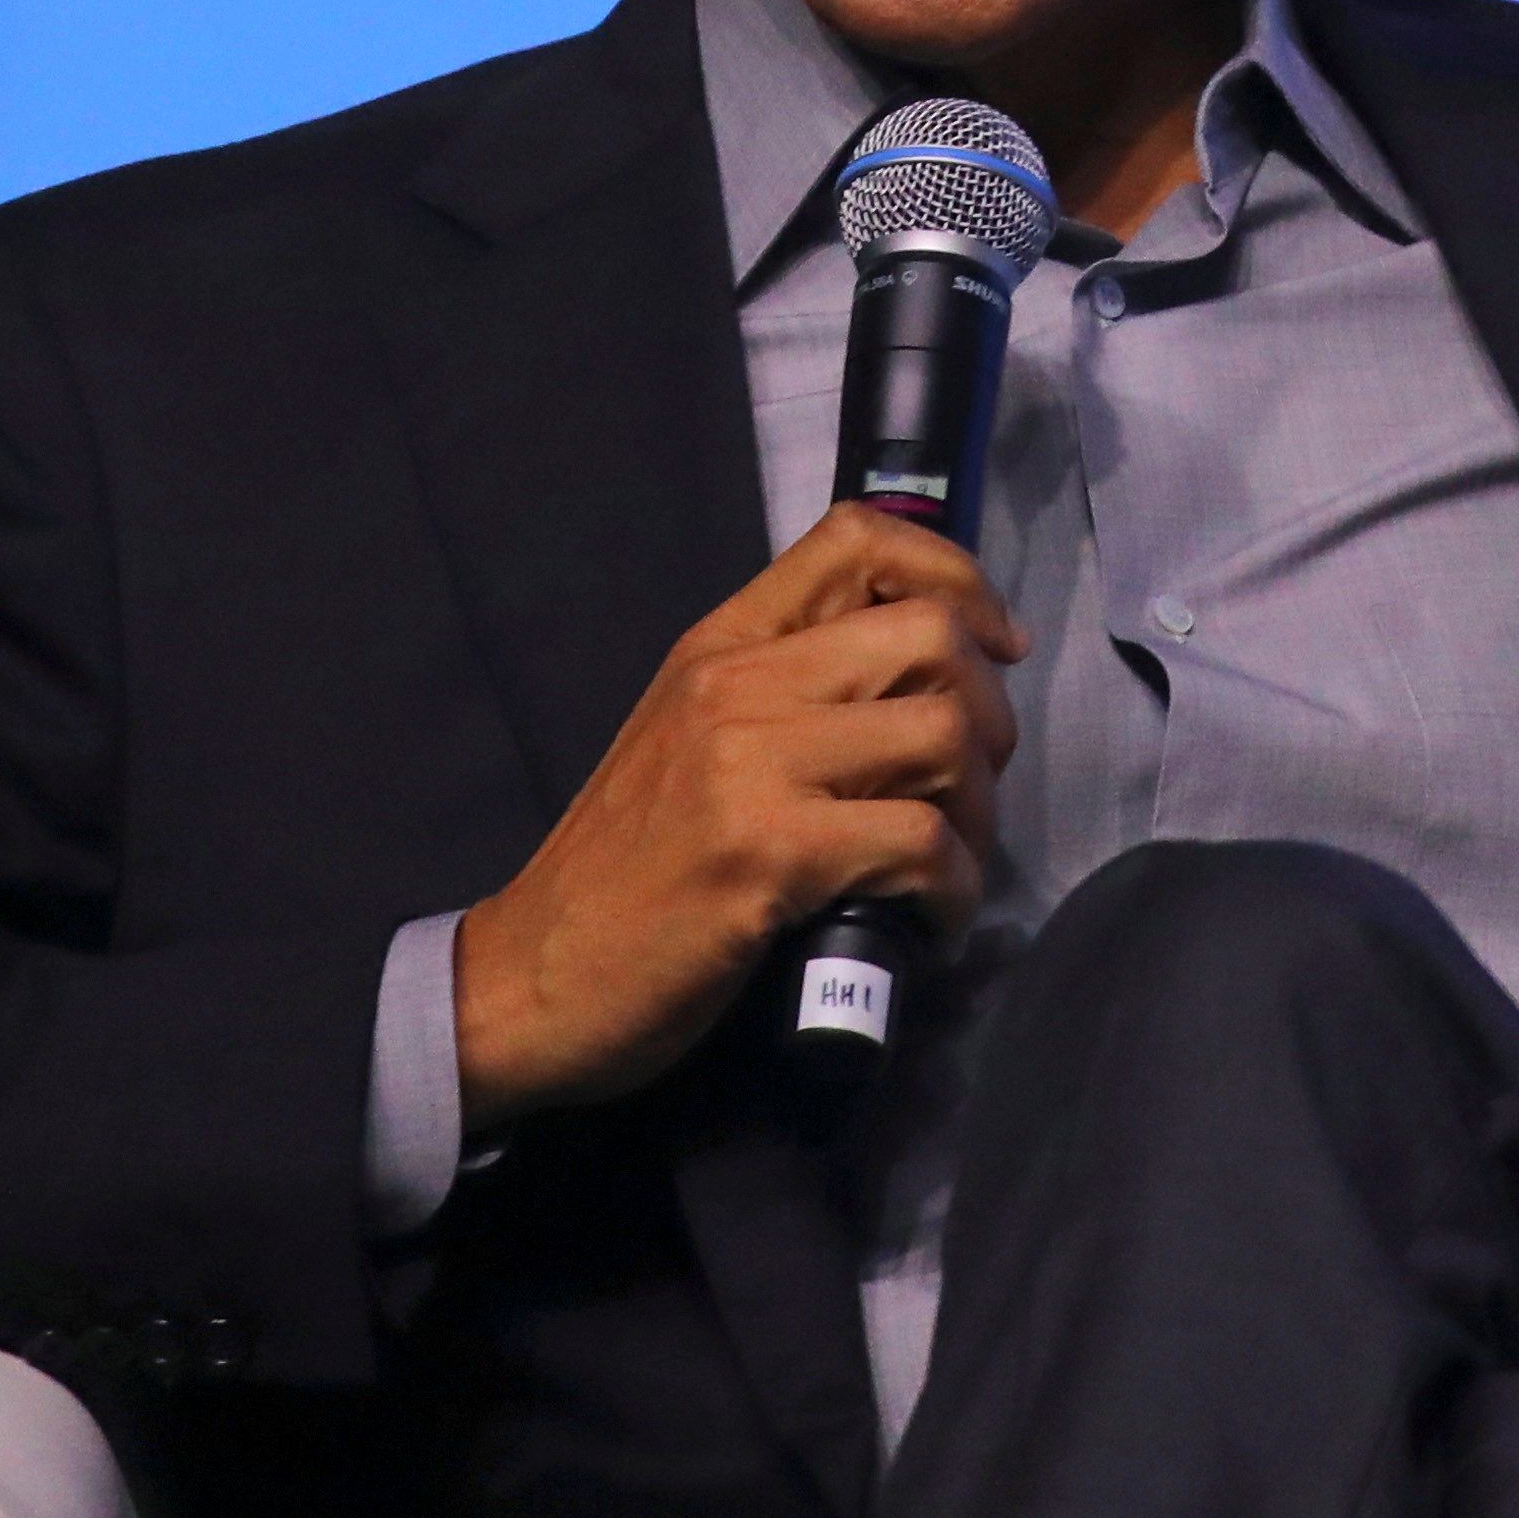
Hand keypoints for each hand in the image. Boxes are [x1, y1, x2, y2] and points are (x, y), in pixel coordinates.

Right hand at [451, 503, 1022, 1127]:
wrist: (527, 978)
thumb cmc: (623, 871)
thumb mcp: (690, 741)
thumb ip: (783, 695)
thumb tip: (919, 688)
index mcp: (719, 645)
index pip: (857, 539)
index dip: (954, 576)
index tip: (991, 647)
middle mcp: (735, 684)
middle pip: (929, 634)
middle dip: (989, 713)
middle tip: (969, 787)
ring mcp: (747, 767)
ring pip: (942, 733)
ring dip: (978, 810)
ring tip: (948, 862)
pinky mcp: (764, 856)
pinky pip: (919, 843)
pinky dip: (953, 888)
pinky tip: (930, 919)